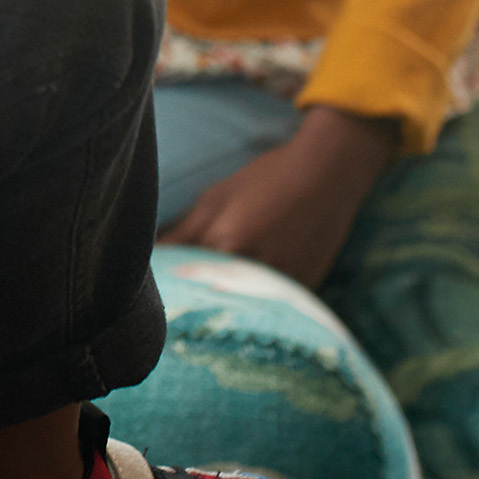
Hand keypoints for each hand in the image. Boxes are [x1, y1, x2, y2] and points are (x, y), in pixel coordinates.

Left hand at [159, 106, 396, 287]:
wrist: (328, 175)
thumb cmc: (266, 179)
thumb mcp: (216, 198)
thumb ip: (182, 233)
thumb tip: (151, 257)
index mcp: (225, 243)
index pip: (184, 277)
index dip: (169, 282)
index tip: (155, 283)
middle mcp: (253, 269)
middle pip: (212, 294)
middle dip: (196, 294)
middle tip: (184, 287)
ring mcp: (283, 283)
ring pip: (242, 302)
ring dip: (226, 298)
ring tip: (219, 285)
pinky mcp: (304, 289)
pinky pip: (270, 302)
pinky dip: (256, 297)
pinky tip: (250, 284)